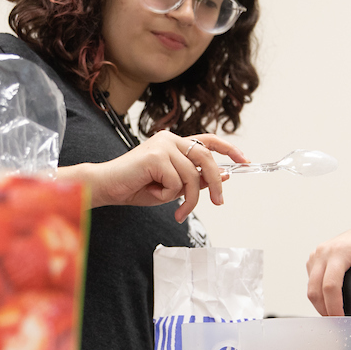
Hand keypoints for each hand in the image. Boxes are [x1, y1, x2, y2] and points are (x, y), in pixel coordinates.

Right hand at [68, 130, 247, 220]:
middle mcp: (170, 138)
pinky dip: (167, 196)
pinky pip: (176, 183)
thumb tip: (223, 176)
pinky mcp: (157, 156)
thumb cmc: (136, 187)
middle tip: (219, 203)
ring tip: (177, 211)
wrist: (106, 187)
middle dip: (215, 183)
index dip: (228, 149)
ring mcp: (163, 145)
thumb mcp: (172, 186)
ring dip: (188, 199)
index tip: (244, 161)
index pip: (207, 140)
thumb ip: (195, 179)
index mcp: (174, 142)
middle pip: (206, 159)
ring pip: (192, 176)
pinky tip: (151, 191)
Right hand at [306, 223, 350, 316]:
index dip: (334, 306)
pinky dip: (319, 294)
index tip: (343, 320)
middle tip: (340, 321)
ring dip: (321, 303)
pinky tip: (332, 297)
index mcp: (339, 252)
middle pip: (315, 290)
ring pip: (310, 288)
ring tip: (338, 310)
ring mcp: (315, 255)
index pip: (330, 285)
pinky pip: (310, 282)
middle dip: (325, 309)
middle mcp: (323, 252)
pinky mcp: (313, 260)